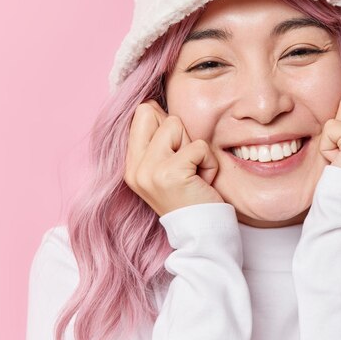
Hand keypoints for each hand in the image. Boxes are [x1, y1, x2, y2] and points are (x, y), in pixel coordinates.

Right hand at [124, 100, 222, 216]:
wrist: (202, 234)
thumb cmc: (191, 198)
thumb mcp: (165, 170)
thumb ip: (158, 141)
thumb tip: (154, 105)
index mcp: (131, 165)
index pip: (140, 113)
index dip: (165, 123)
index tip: (176, 152)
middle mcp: (135, 167)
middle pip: (152, 111)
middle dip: (179, 133)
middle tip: (186, 164)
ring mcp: (149, 170)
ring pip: (175, 124)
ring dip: (195, 148)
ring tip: (195, 173)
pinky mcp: (170, 174)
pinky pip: (199, 145)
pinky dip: (209, 162)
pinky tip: (204, 182)